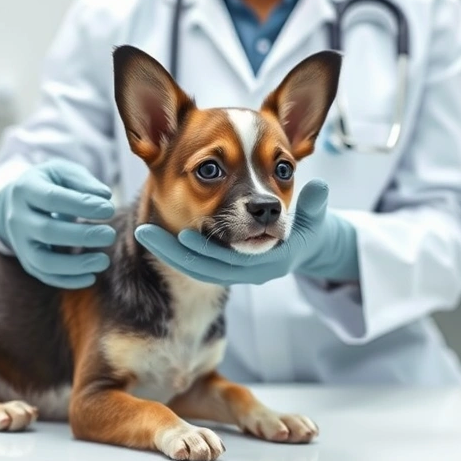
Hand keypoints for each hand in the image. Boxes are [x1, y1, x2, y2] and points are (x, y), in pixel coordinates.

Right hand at [0, 159, 116, 288]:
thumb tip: (104, 197)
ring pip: (43, 261)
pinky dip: (68, 280)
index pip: (52, 199)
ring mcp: (20, 243)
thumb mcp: (62, 172)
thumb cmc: (50, 183)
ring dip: (75, 265)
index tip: (108, 209)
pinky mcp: (27, 261)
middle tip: (109, 235)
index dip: (81, 205)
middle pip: (47, 231)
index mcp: (25, 189)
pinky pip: (45, 276)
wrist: (19, 202)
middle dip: (81, 236)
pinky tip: (91, 277)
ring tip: (103, 261)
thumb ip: (83, 181)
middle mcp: (18, 218)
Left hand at [133, 180, 358, 285]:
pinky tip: (154, 232)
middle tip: (143, 230)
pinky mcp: (223, 264)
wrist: (307, 247)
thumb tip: (319, 188)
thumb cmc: (310, 229)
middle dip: (172, 250)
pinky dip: (176, 248)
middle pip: (203, 267)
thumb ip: (315, 206)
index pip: (230, 263)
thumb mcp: (315, 220)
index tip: (182, 234)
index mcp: (269, 265)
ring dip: (167, 248)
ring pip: (194, 265)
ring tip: (141, 229)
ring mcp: (234, 270)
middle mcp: (248, 272)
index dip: (205, 251)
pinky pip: (195, 260)